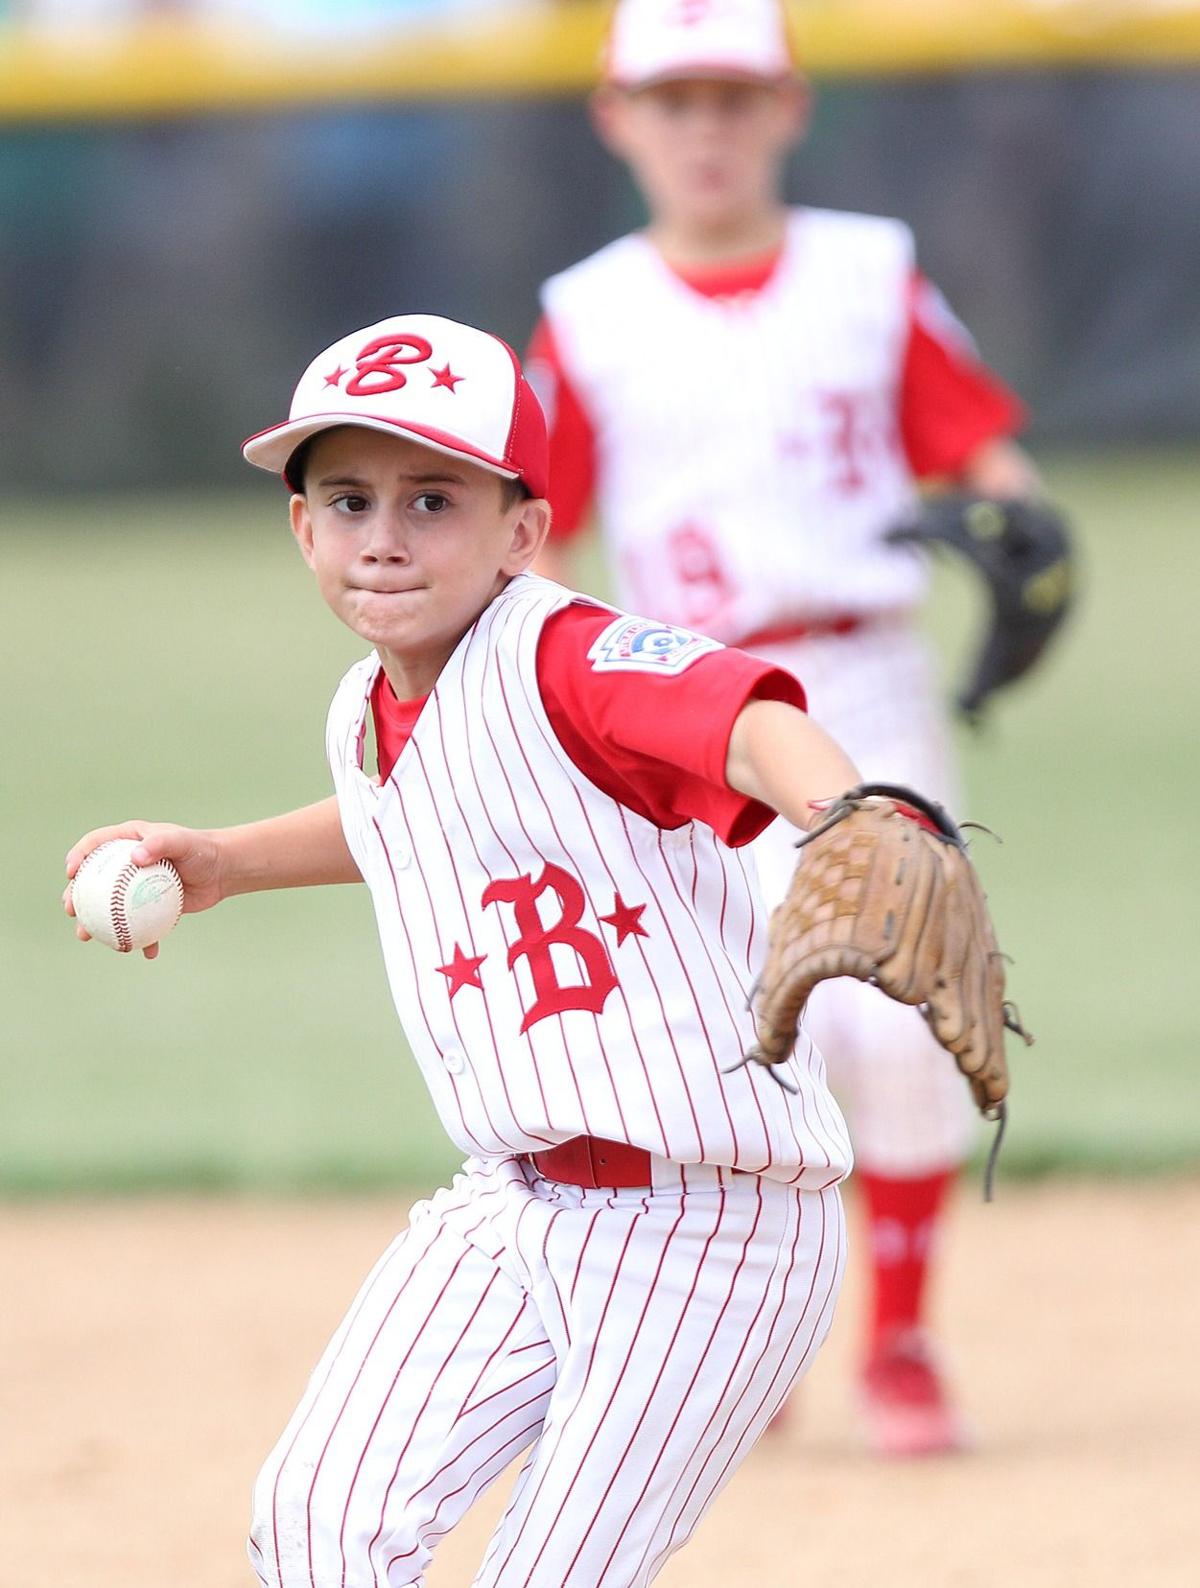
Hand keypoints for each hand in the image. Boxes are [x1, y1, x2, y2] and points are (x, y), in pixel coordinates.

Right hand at [64, 821, 225, 958]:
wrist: (222, 871)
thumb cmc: (201, 850)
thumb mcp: (182, 842)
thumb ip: (160, 844)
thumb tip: (135, 858)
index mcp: (128, 842)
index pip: (95, 845)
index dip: (78, 857)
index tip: (71, 873)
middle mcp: (126, 865)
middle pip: (92, 880)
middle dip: (76, 896)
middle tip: (70, 909)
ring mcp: (136, 888)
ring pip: (108, 907)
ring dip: (94, 923)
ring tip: (85, 935)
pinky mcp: (149, 908)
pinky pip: (139, 925)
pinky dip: (141, 940)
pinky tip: (146, 952)